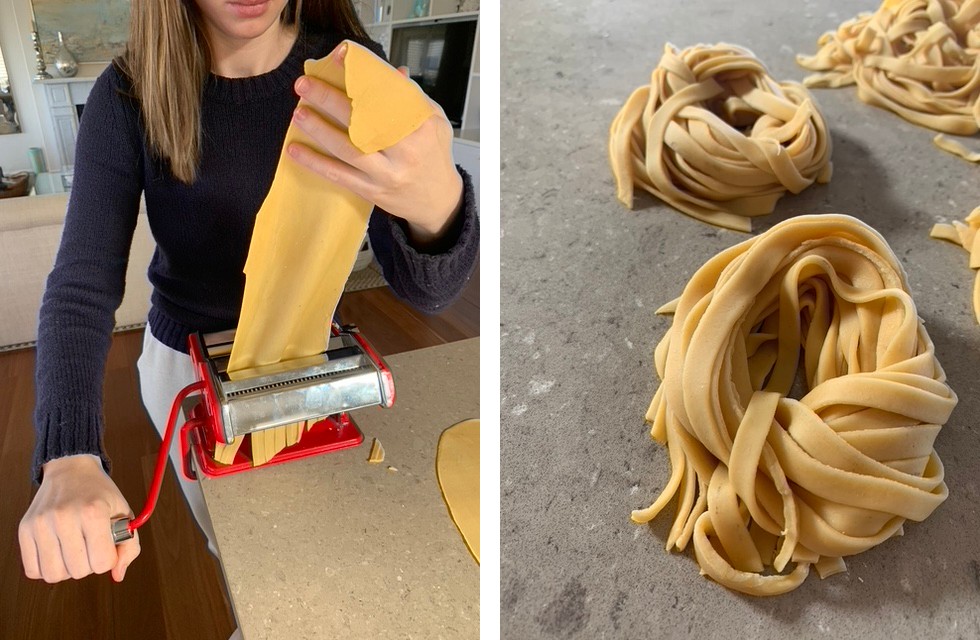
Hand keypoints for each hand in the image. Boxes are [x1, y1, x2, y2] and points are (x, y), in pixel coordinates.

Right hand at [19, 454, 139, 582]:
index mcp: (93, 512)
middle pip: (79, 571)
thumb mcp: (124, 514)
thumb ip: (129, 547)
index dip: (109, 558)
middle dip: (90, 564)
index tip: (107, 545)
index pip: (102, 562)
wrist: (71, 470)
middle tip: (90, 545)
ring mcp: (41, 524)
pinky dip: (47, 568)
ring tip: (73, 550)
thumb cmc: (99, 494)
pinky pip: (33, 570)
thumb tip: (118, 575)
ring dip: (67, 569)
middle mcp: (64, 517)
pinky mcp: (24, 530)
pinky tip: (57, 552)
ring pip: (54, 575)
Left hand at [287, 44, 463, 246]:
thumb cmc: (434, 157)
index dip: (362, 77)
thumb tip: (391, 71)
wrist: (439, 203)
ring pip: (347, 149)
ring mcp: (387, 175)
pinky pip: (339, 176)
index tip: (341, 59)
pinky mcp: (372, 192)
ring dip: (319, 130)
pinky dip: (316, 163)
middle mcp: (404, 152)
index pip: (388, 98)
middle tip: (305, 85)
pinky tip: (295, 150)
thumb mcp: (435, 122)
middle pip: (362, 122)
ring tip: (299, 113)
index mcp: (421, 129)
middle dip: (329, 100)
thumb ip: (412, 97)